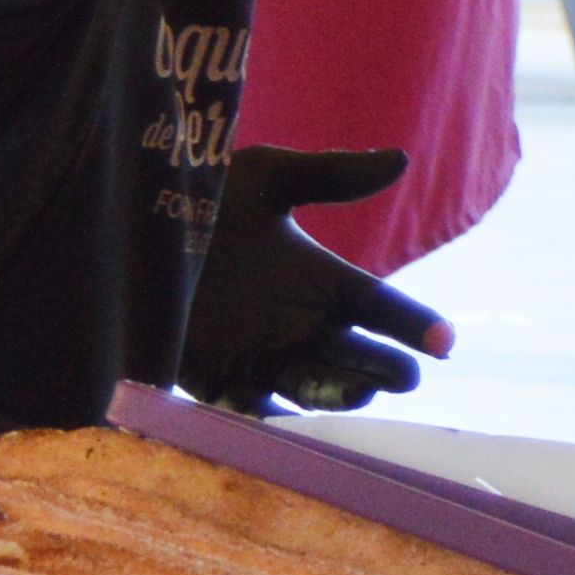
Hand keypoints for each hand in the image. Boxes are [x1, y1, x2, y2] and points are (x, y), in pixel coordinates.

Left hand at [175, 144, 453, 417]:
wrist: (129, 231)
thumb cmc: (202, 198)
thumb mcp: (266, 178)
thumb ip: (330, 175)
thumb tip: (400, 158)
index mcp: (320, 281)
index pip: (379, 306)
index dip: (412, 324)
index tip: (445, 341)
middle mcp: (298, 324)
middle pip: (354, 354)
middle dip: (382, 368)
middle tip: (406, 376)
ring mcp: (259, 355)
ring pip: (311, 383)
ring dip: (338, 391)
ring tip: (363, 391)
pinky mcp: (216, 379)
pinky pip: (251, 404)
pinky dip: (273, 413)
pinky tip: (295, 415)